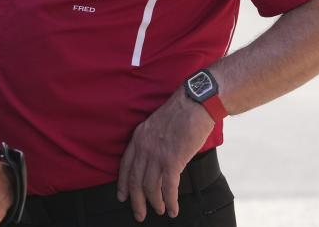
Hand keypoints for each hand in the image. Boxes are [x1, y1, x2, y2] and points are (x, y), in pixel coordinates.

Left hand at [117, 89, 214, 220]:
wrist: (195, 103)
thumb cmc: (181, 112)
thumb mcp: (157, 124)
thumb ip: (152, 141)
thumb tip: (154, 161)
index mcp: (139, 137)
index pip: (125, 165)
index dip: (123, 184)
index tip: (123, 197)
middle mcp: (144, 147)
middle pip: (135, 180)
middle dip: (137, 201)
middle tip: (139, 215)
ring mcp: (157, 154)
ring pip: (150, 187)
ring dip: (155, 203)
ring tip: (160, 211)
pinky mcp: (173, 160)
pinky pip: (168, 188)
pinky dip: (171, 201)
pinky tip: (173, 209)